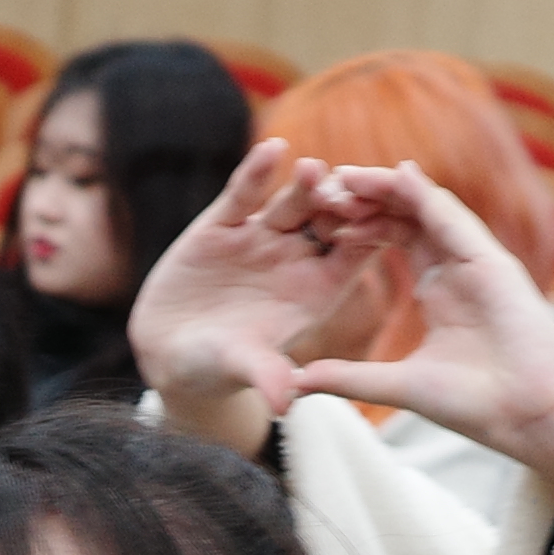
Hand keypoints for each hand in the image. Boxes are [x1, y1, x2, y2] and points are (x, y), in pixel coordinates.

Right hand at [126, 138, 395, 448]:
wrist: (168, 351)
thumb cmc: (214, 366)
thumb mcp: (239, 368)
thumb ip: (263, 375)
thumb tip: (282, 404)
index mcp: (317, 291)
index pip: (356, 255)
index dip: (371, 236)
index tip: (385, 222)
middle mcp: (295, 258)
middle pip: (332, 220)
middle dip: (344, 203)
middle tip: (354, 191)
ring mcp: (262, 236)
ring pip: (294, 201)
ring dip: (308, 184)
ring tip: (314, 171)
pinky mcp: (223, 223)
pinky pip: (245, 193)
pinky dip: (258, 172)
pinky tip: (273, 151)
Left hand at [290, 162, 553, 489]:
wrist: (528, 419)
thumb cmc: (475, 405)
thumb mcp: (398, 386)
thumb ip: (350, 378)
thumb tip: (298, 382)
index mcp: (437, 289)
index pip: (392, 239)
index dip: (357, 224)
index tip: (317, 217)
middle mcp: (457, 267)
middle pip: (407, 215)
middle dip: (367, 198)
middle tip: (324, 185)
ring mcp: (477, 262)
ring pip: (428, 209)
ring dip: (388, 189)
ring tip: (349, 175)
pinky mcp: (494, 265)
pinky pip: (456, 222)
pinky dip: (427, 198)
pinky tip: (399, 177)